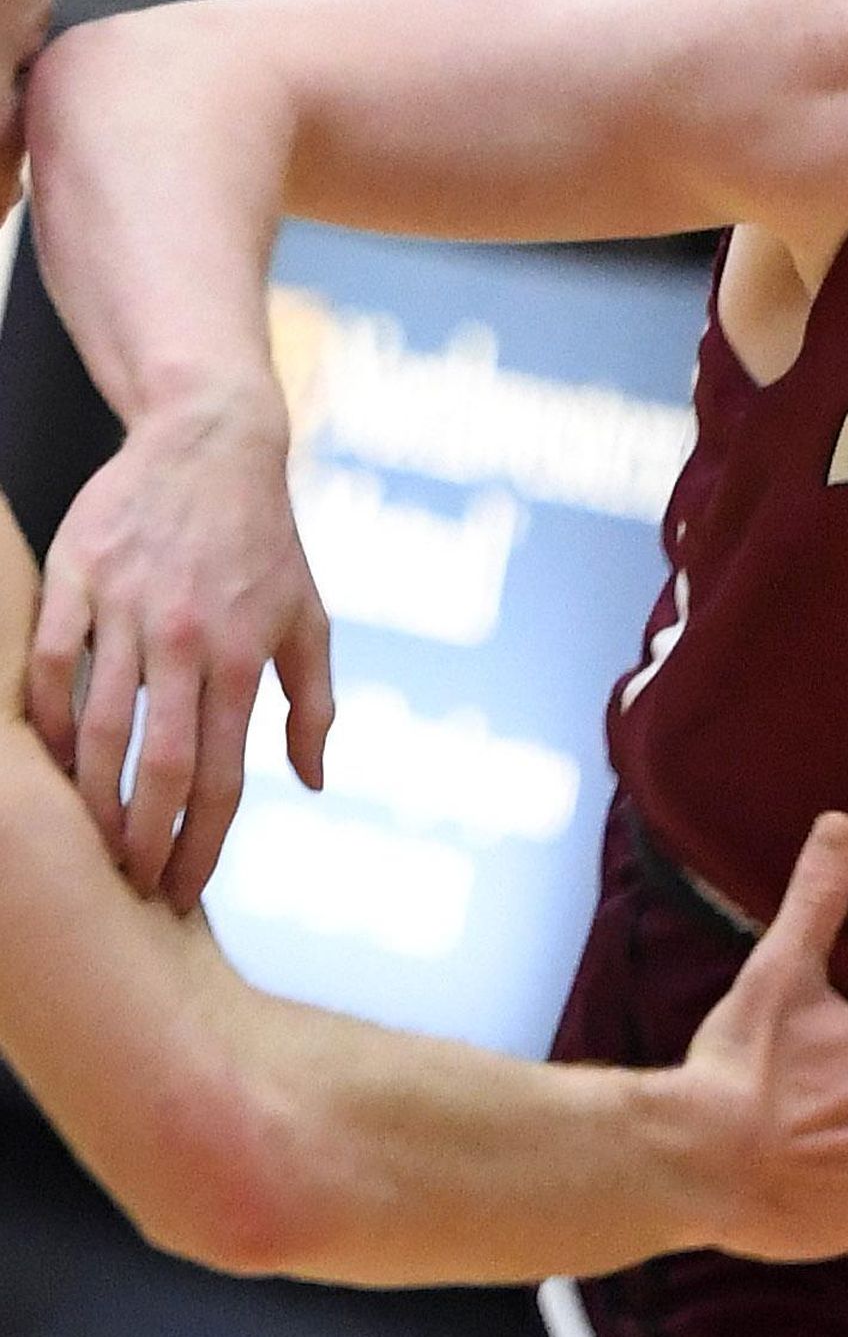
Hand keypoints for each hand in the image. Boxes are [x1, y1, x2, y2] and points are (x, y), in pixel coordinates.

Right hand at [27, 384, 330, 909]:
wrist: (211, 445)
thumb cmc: (267, 544)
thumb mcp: (311, 621)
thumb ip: (313, 705)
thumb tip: (313, 781)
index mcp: (246, 658)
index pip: (222, 776)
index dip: (202, 842)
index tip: (185, 891)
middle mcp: (188, 641)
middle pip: (157, 765)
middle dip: (143, 839)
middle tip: (130, 887)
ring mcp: (128, 609)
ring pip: (98, 724)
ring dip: (88, 797)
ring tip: (86, 845)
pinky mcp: (77, 578)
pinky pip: (48, 665)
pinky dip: (46, 721)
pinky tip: (50, 763)